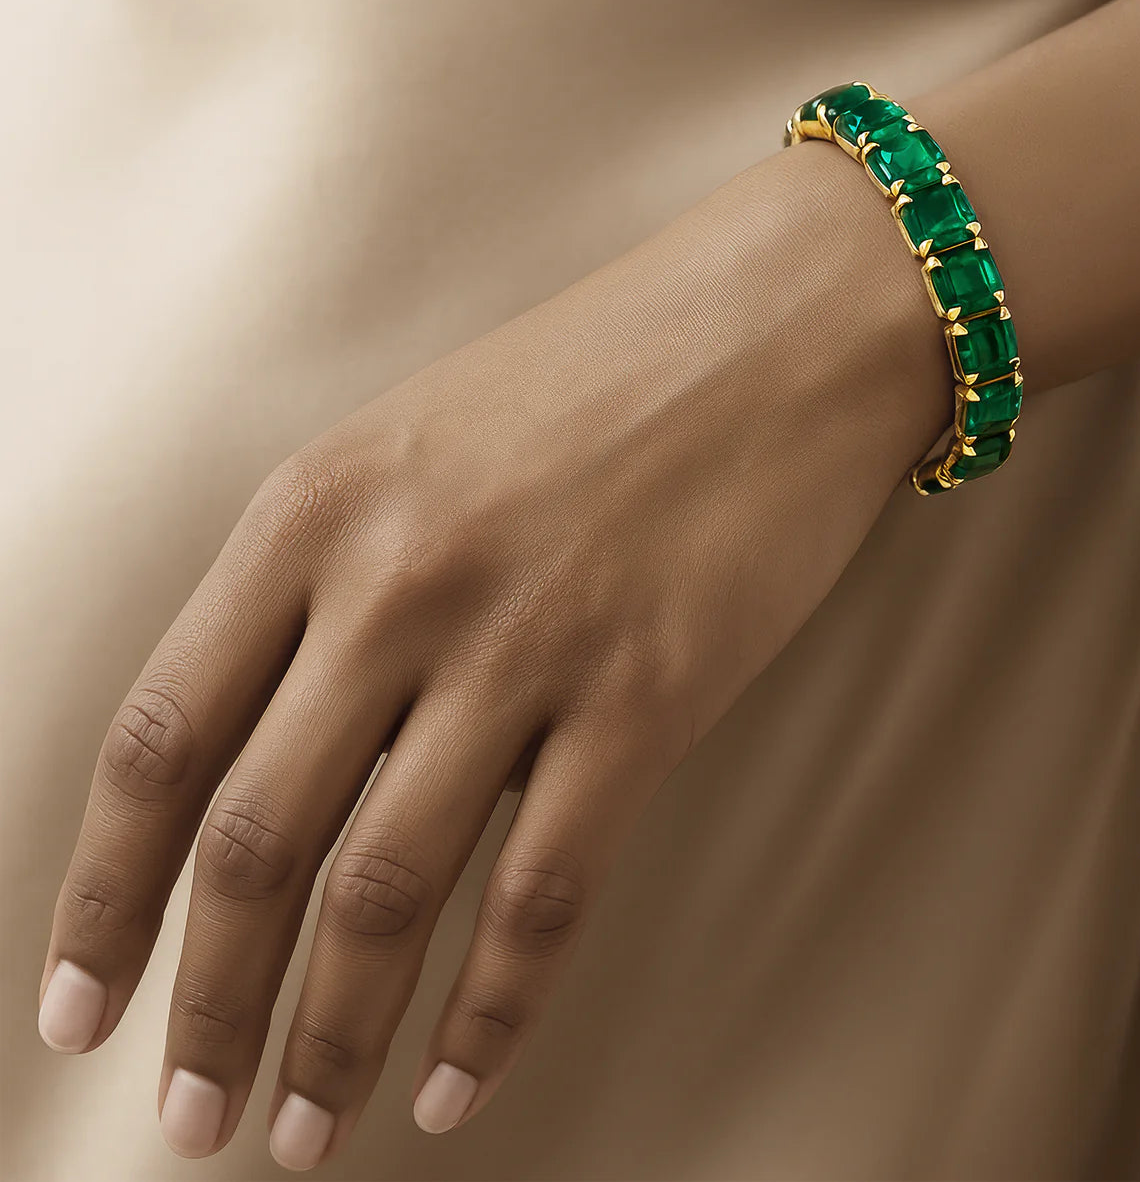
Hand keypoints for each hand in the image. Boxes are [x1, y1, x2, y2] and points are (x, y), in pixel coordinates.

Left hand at [38, 141, 943, 1168]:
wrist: (777, 325)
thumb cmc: (596, 378)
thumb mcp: (415, 447)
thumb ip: (329, 593)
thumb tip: (281, 769)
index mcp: (315, 510)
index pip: (160, 739)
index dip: (104, 898)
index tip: (77, 1011)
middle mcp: (399, 582)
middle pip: (256, 843)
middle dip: (207, 1006)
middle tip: (181, 1120)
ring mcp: (525, 643)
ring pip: (387, 891)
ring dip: (329, 1037)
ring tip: (299, 1135)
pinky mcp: (649, 695)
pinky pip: (544, 894)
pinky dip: (491, 1010)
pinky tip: (457, 1086)